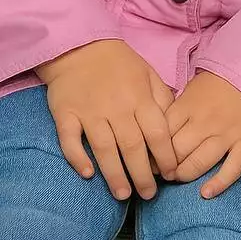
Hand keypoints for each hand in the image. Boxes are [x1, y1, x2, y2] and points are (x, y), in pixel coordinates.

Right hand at [35, 39, 178, 200]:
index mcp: (139, 97)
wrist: (79, 44)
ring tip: (123, 194)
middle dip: (143, 175)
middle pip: (132, 147)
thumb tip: (174, 128)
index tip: (171, 175)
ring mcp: (89, 111)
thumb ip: (162, 99)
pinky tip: (87, 174)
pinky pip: (70, 139)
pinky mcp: (66, 113)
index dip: (166, 157)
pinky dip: (77, 158)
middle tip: (148, 195)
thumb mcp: (148, 73)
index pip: (157, 133)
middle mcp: (116, 107)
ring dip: (115, 174)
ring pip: (104, 148)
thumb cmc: (118, 63)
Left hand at [164, 69, 240, 197]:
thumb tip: (157, 133)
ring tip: (179, 177)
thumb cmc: (219, 83)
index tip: (148, 157)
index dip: (152, 149)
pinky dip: (219, 184)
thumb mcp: (192, 89)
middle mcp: (205, 123)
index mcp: (188, 106)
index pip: (161, 134)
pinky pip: (232, 169)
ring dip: (184, 175)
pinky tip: (206, 193)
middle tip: (162, 171)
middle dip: (165, 166)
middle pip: (176, 151)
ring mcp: (227, 135)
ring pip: (199, 163)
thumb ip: (176, 110)